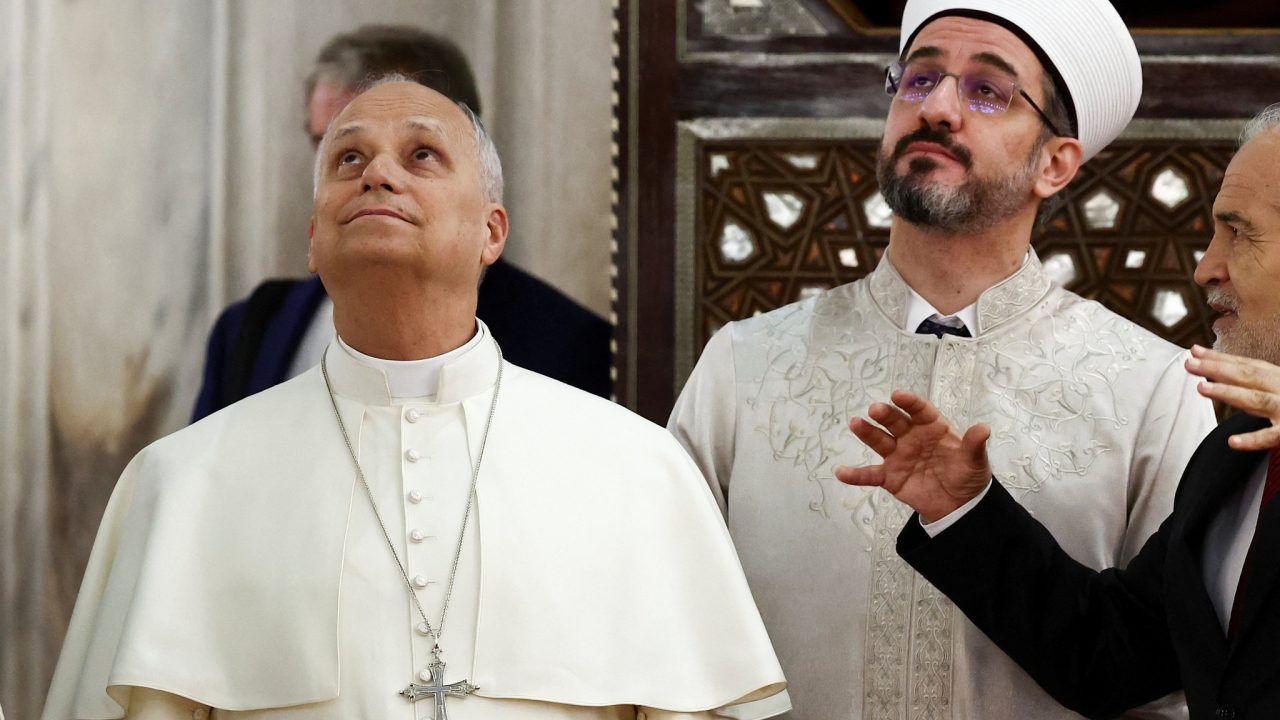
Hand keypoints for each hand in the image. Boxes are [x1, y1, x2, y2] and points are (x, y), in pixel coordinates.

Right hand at [835, 390, 991, 522]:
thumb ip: (974, 445)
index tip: (898, 396)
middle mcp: (912, 438)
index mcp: (932, 428)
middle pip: (896, 422)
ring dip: (867, 432)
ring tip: (856, 424)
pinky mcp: (890, 477)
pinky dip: (856, 475)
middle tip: (876, 409)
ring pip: (880, 441)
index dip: (910, 403)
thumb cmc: (967, 476)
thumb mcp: (975, 461)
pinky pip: (870, 475)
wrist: (959, 506)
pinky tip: (842, 472)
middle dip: (886, 415)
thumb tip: (984, 428)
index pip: (920, 411)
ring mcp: (898, 456)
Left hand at [1186, 344, 1279, 450]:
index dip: (1221, 358)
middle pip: (1249, 377)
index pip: (1249, 366)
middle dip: (1218, 368)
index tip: (1195, 351)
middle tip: (1189, 363)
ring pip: (1258, 400)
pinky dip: (1254, 440)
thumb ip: (1262, 386)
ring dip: (1230, 393)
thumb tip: (1227, 379)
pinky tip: (1233, 442)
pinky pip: (1273, 437)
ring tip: (1203, 388)